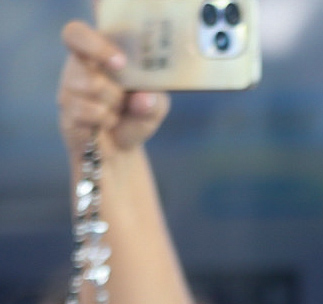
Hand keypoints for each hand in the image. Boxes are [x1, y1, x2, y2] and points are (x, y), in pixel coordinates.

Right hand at [58, 21, 168, 158]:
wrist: (121, 150)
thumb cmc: (136, 117)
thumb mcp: (155, 107)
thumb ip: (155, 100)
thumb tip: (144, 97)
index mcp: (100, 53)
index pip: (80, 33)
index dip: (95, 40)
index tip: (120, 60)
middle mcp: (80, 64)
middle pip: (75, 42)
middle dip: (102, 57)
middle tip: (122, 78)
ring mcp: (69, 86)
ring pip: (90, 83)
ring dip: (112, 101)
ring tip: (118, 109)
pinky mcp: (66, 110)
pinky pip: (87, 110)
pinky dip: (105, 119)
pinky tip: (107, 122)